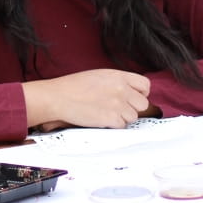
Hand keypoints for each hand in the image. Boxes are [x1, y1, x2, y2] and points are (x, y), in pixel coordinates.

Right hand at [23, 69, 150, 129]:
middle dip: (132, 108)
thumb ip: (117, 82)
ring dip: (121, 117)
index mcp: (119, 76)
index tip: (132, 98)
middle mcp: (121, 89)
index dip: (140, 93)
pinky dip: (112, 125)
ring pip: (133, 117)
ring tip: (104, 113)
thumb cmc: (73, 86)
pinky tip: (100, 118)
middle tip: (117, 109)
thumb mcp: (98, 76)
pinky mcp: (111, 118)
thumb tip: (130, 92)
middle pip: (142, 104)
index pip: (145, 85)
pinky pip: (122, 125)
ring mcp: (118, 104)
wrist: (57, 97)